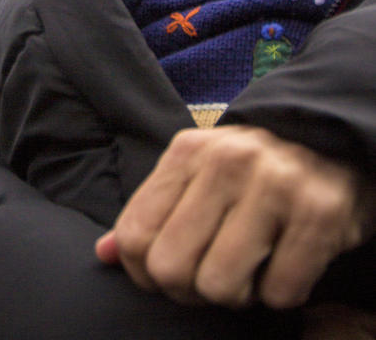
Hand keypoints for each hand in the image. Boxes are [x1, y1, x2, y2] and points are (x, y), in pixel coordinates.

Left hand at [95, 125, 374, 308]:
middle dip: (189, 289)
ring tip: (252, 267)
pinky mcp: (318, 214)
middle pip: (170, 268)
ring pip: (219, 286)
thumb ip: (153, 212)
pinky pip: (279, 293)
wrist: (330, 140)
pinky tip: (288, 262)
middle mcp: (226, 162)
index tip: (172, 272)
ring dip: (237, 294)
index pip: (135, 235)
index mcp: (188, 151)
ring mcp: (274, 185)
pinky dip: (281, 294)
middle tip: (214, 274)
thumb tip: (104, 254)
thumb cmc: (253, 168)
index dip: (145, 273)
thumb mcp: (197, 173)